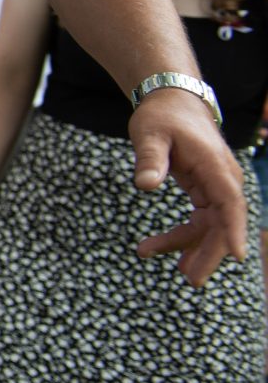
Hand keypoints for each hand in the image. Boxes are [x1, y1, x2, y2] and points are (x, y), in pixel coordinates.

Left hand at [128, 88, 249, 286]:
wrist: (171, 102)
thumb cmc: (161, 116)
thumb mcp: (148, 133)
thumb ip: (148, 158)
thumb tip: (145, 185)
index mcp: (215, 167)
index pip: (230, 203)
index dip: (234, 230)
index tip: (237, 257)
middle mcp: (223, 180)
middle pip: (224, 223)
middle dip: (210, 252)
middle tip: (190, 280)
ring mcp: (216, 187)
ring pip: (211, 227)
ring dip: (190, 247)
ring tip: (159, 261)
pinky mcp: (205, 192)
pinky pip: (200, 221)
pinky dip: (182, 236)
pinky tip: (157, 248)